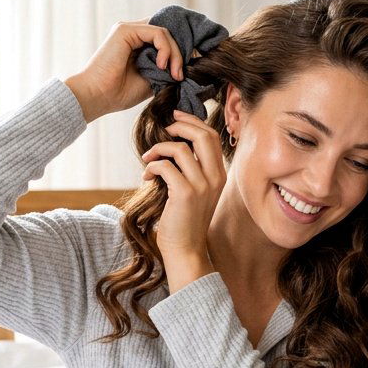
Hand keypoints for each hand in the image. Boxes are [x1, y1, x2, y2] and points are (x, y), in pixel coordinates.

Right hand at [65, 20, 185, 120]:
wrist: (98, 97)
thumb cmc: (120, 93)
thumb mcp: (152, 79)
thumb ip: (167, 68)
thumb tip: (190, 63)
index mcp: (137, 44)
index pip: (166, 38)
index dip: (180, 50)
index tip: (185, 71)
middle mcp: (133, 33)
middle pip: (168, 33)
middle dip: (180, 53)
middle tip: (179, 76)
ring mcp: (129, 29)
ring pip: (165, 33)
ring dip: (175, 54)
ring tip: (173, 74)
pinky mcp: (125, 30)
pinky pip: (158, 33)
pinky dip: (166, 49)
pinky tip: (162, 66)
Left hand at [141, 110, 226, 259]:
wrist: (185, 250)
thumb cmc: (185, 222)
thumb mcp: (196, 192)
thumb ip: (193, 170)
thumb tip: (175, 146)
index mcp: (220, 175)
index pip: (212, 137)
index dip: (194, 122)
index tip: (176, 118)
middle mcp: (215, 178)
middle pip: (203, 135)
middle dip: (181, 125)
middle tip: (165, 128)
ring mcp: (202, 186)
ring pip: (181, 148)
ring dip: (159, 149)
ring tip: (148, 159)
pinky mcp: (185, 193)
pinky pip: (166, 166)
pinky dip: (152, 166)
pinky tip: (147, 177)